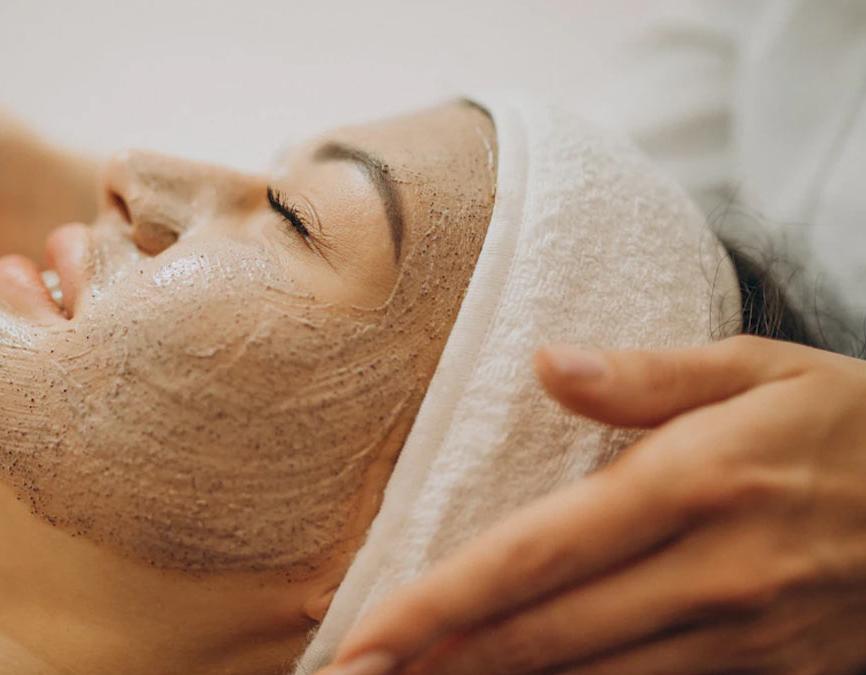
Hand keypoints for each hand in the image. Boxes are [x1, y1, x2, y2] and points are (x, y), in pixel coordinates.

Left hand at [320, 336, 865, 674]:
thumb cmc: (855, 423)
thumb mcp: (761, 368)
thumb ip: (648, 374)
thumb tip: (546, 362)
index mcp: (693, 483)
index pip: (532, 554)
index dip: (437, 603)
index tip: (364, 635)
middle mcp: (713, 574)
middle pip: (544, 637)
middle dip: (439, 664)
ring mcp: (748, 641)